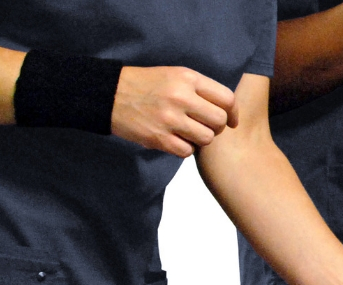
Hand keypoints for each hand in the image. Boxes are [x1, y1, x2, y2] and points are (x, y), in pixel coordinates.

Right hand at [111, 66, 238, 157]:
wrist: (110, 94)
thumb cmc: (146, 85)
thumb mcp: (174, 75)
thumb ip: (200, 89)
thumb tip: (227, 110)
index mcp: (187, 78)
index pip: (226, 99)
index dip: (233, 113)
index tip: (231, 121)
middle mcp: (181, 97)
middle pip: (219, 121)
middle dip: (216, 127)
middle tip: (204, 126)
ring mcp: (170, 119)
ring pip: (206, 138)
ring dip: (200, 139)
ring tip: (187, 132)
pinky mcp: (159, 138)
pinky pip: (187, 151)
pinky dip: (184, 149)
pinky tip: (175, 140)